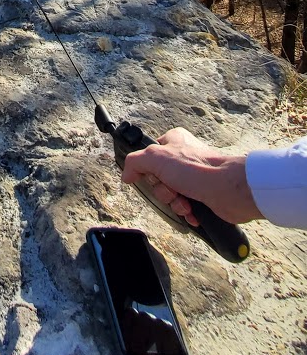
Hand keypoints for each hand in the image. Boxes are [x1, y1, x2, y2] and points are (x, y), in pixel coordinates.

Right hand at [121, 126, 262, 224]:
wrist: (228, 190)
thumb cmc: (198, 169)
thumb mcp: (156, 157)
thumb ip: (135, 162)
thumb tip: (127, 175)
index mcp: (174, 142)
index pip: (148, 158)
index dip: (148, 172)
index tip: (153, 177)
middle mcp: (184, 157)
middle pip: (158, 180)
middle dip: (164, 192)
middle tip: (173, 190)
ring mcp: (194, 177)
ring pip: (171, 196)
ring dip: (175, 204)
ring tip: (186, 203)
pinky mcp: (203, 195)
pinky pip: (186, 207)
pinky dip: (187, 212)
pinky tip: (192, 211)